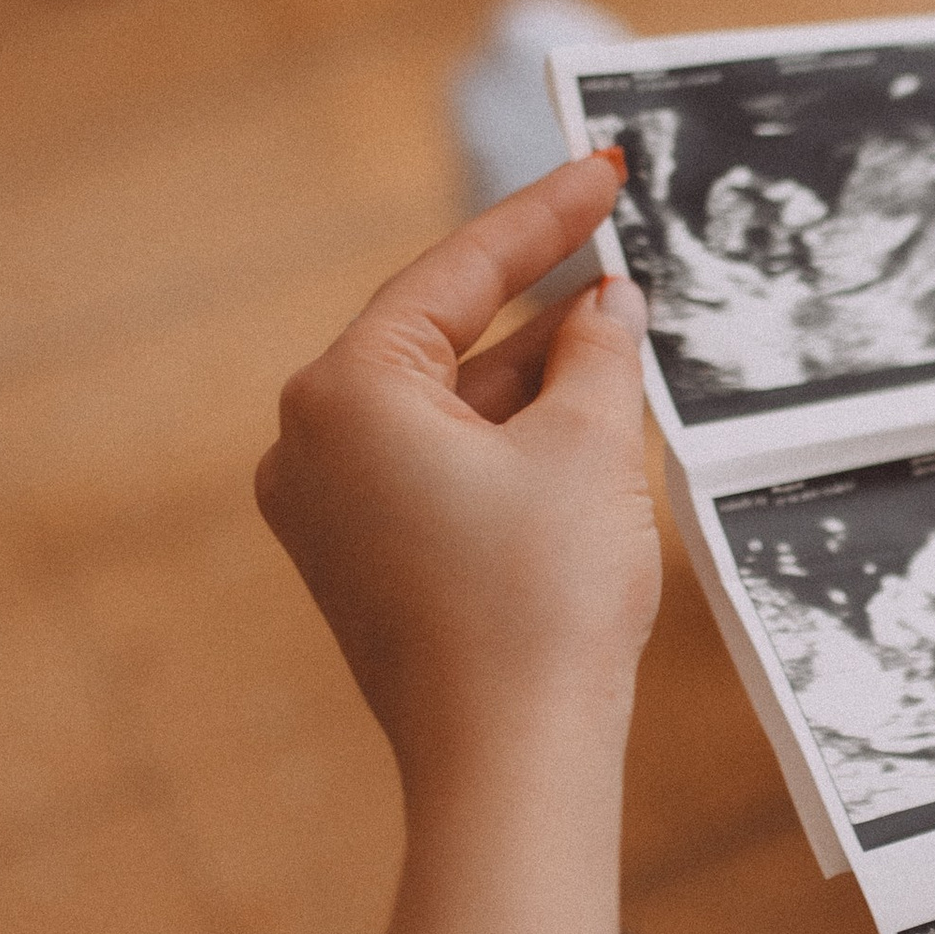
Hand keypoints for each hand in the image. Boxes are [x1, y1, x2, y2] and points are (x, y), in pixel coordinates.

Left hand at [257, 156, 661, 788]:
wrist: (509, 762)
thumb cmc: (539, 603)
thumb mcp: (587, 447)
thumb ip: (597, 352)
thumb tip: (608, 305)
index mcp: (344, 391)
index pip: (455, 275)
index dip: (542, 219)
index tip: (601, 171)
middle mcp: (311, 443)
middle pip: (441, 337)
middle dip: (537, 297)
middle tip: (617, 237)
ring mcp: (327, 510)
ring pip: (444, 406)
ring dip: (532, 373)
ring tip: (623, 329)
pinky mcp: (361, 563)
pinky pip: (437, 466)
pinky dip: (507, 438)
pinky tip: (581, 415)